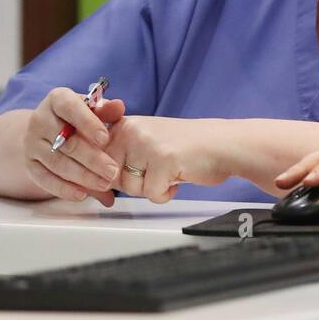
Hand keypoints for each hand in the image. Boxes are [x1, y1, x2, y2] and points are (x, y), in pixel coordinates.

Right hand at [21, 87, 126, 204]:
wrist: (51, 129)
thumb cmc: (81, 117)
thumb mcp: (93, 109)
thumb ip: (107, 110)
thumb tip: (119, 106)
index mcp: (57, 99)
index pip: (70, 108)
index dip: (87, 123)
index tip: (105, 139)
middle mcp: (39, 119)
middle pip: (66, 141)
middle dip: (92, 158)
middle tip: (113, 171)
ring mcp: (31, 142)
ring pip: (57, 162)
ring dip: (82, 176)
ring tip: (105, 184)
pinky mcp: (29, 163)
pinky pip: (45, 179)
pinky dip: (64, 189)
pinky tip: (82, 195)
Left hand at [103, 116, 231, 203]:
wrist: (224, 144)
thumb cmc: (187, 147)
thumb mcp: (146, 142)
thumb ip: (119, 155)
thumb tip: (94, 184)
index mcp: (125, 125)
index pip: (94, 158)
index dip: (104, 176)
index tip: (118, 178)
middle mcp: (132, 130)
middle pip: (110, 177)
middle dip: (131, 182)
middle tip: (154, 171)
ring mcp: (146, 144)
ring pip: (130, 188)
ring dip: (150, 188)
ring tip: (169, 171)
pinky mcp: (163, 160)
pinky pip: (151, 194)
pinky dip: (166, 193)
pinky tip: (178, 177)